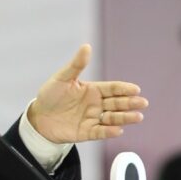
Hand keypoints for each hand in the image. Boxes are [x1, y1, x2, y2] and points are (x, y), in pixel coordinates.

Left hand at [26, 44, 146, 142]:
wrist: (38, 117)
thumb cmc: (50, 95)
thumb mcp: (62, 78)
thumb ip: (76, 65)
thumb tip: (87, 47)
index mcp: (93, 90)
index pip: (113, 88)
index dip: (124, 89)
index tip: (136, 89)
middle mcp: (96, 104)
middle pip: (117, 103)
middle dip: (130, 103)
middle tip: (142, 103)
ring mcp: (92, 119)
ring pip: (112, 118)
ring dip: (125, 118)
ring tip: (137, 117)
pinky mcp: (86, 132)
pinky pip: (100, 132)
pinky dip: (109, 131)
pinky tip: (118, 130)